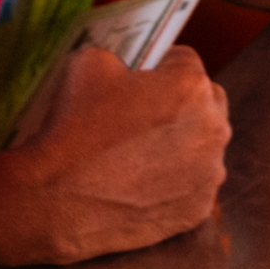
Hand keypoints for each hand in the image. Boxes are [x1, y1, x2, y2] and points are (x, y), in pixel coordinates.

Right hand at [0, 43, 228, 268]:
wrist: (56, 202)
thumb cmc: (73, 129)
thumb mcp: (89, 64)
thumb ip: (121, 59)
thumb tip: (127, 69)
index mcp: (191, 87)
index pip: (184, 61)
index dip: (159, 67)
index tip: (140, 79)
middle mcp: (213, 129)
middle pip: (206, 102)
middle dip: (182, 103)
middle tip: (144, 116)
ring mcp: (209, 174)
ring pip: (203, 146)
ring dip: (181, 144)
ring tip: (139, 155)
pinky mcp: (199, 209)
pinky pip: (194, 184)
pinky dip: (175, 182)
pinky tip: (141, 185)